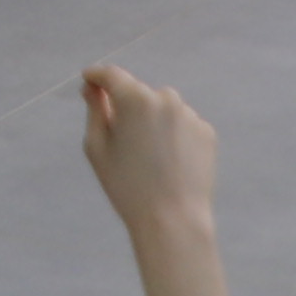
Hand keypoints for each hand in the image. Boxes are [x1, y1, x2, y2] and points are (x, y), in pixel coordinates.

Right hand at [80, 64, 232, 295]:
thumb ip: (95, 109)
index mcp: (135, 99)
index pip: (112, 75)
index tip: (89, 80)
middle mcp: (166, 98)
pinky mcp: (207, 132)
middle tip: (121, 139)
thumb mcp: (97, 148)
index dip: (97, 76)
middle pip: (139, 94)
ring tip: (149, 158)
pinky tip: (169, 163)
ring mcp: (190, 114)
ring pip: (163, 110)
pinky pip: (182, 126)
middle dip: (128, 107)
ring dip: (153, 121)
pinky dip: (173, 136)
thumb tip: (94, 88)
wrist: (173, 220)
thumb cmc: (127, 187)